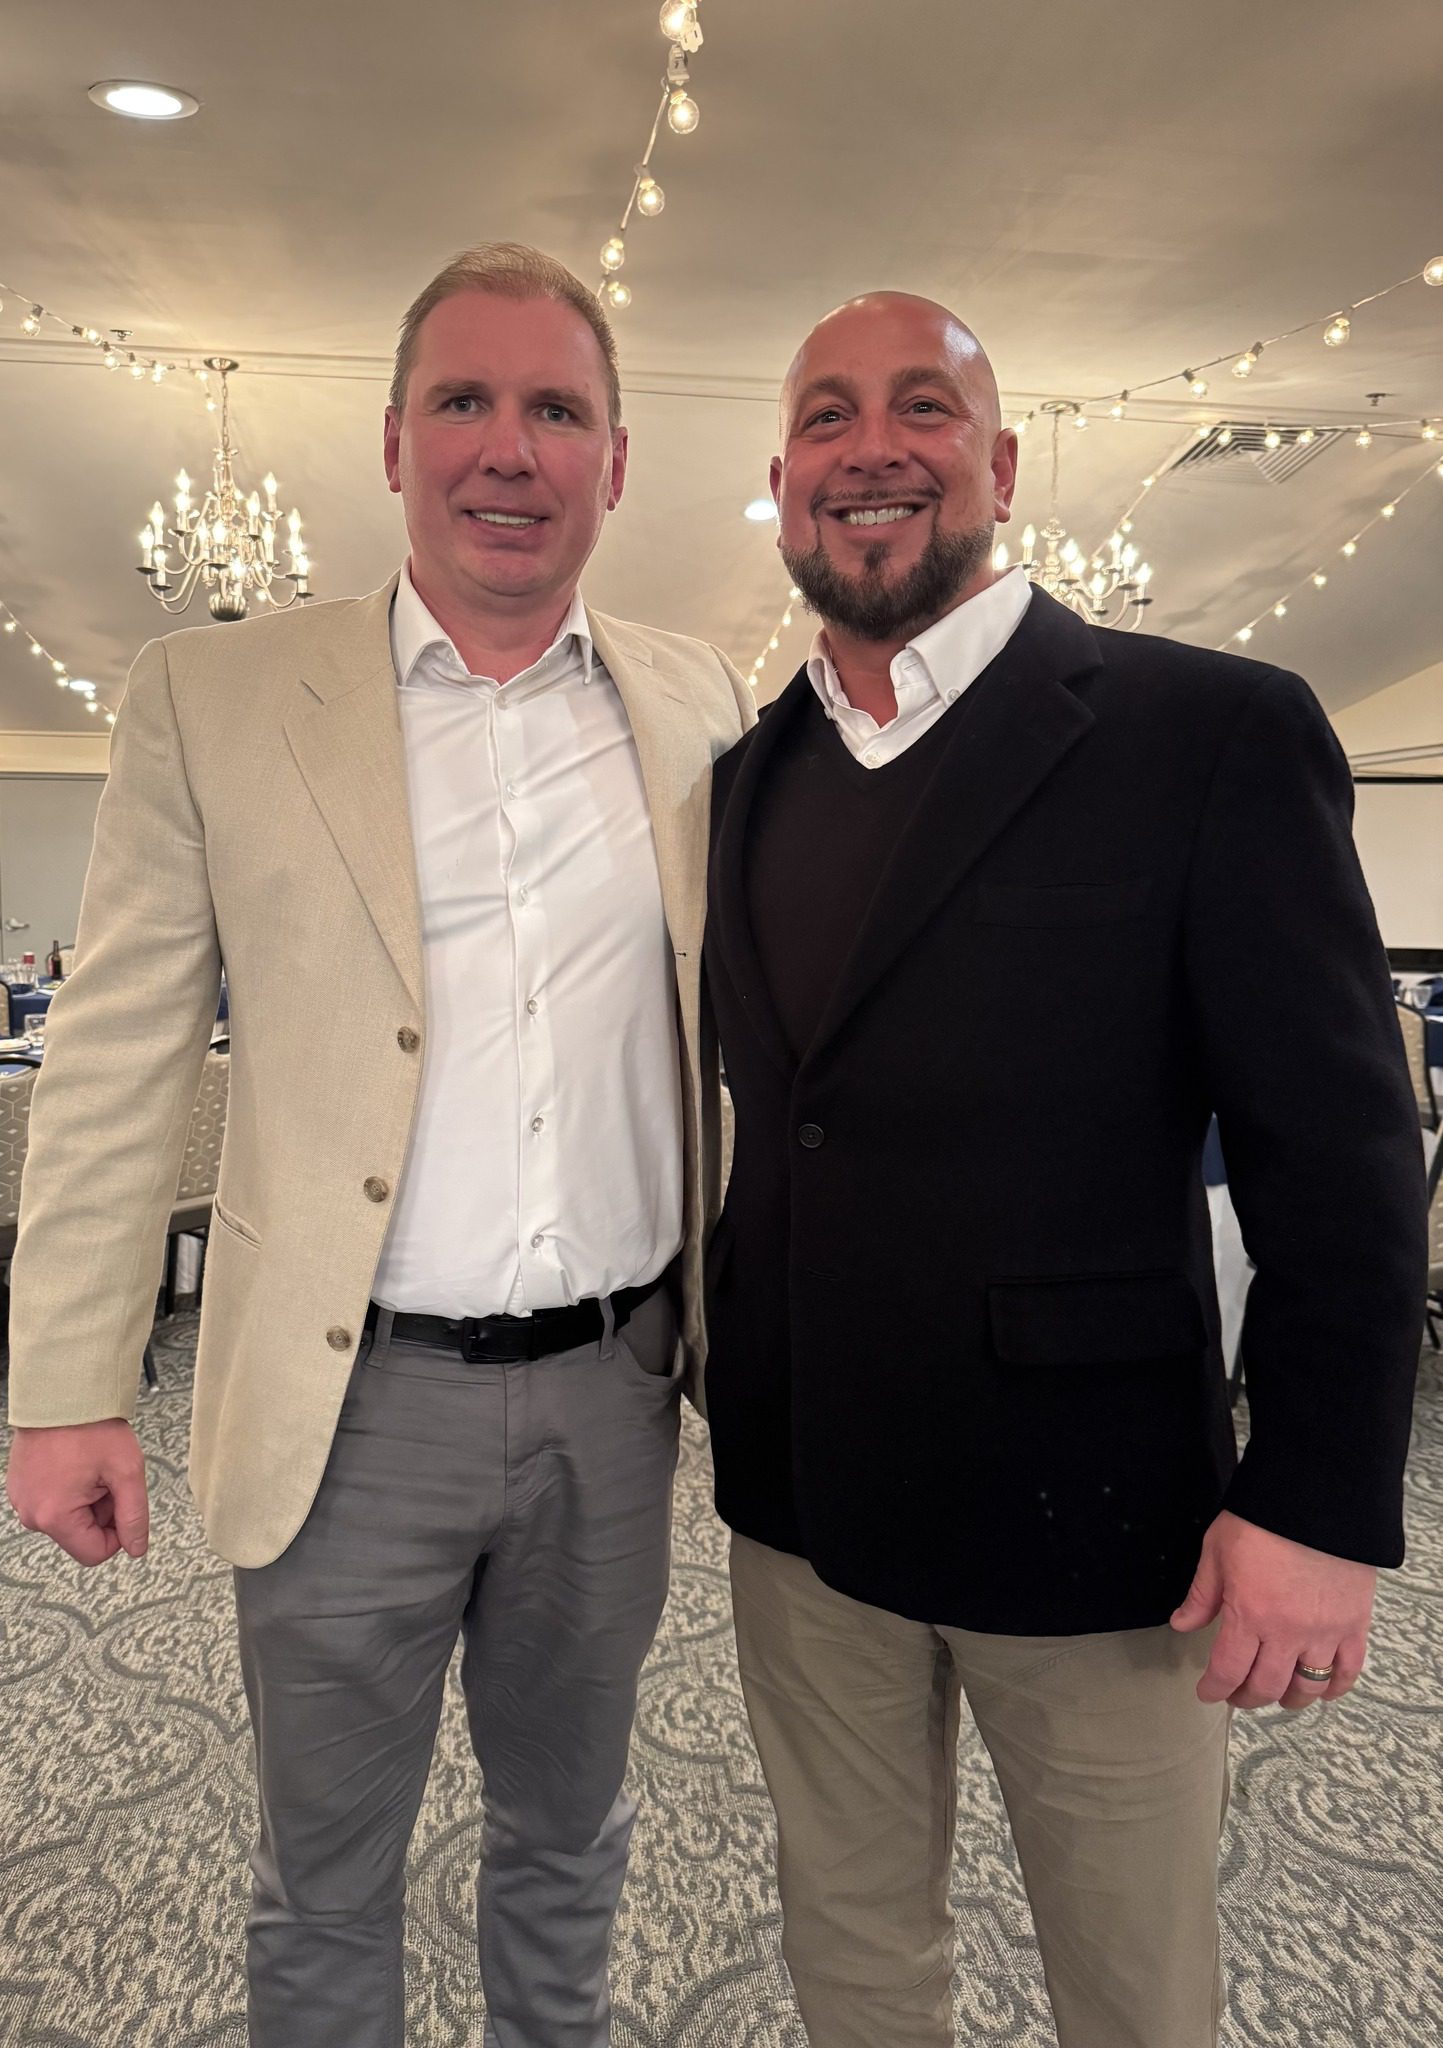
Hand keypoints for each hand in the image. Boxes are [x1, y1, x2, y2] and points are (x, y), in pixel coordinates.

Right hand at [6, 1419, 149, 1564]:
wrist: (62, 1393)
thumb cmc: (91, 1426)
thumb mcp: (126, 1472)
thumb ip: (134, 1516)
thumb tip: (136, 1548)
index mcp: (55, 1516)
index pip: (94, 1553)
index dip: (118, 1534)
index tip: (123, 1504)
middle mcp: (32, 1513)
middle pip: (81, 1534)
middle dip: (102, 1510)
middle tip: (108, 1476)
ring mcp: (22, 1499)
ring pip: (68, 1517)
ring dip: (87, 1498)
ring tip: (91, 1466)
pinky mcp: (20, 1486)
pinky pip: (52, 1501)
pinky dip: (70, 1488)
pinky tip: (76, 1462)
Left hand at [1170, 1509, 1374, 1709]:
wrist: (1318, 1498)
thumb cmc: (1262, 1519)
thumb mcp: (1217, 1551)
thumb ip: (1201, 1595)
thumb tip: (1181, 1624)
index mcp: (1249, 1615)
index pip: (1228, 1670)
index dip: (1214, 1689)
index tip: (1207, 1692)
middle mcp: (1287, 1633)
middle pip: (1266, 1686)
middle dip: (1246, 1697)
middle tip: (1237, 1693)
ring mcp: (1324, 1633)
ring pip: (1306, 1687)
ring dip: (1288, 1699)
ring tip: (1277, 1694)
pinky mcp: (1354, 1625)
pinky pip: (1348, 1672)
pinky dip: (1334, 1688)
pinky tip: (1321, 1690)